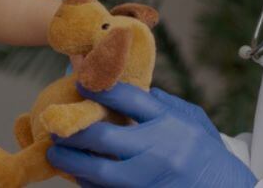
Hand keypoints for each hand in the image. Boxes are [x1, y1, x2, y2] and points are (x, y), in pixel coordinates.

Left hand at [46, 85, 257, 187]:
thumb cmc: (207, 154)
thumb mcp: (192, 121)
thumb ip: (162, 104)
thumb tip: (126, 89)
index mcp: (170, 123)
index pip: (128, 98)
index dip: (98, 89)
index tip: (80, 85)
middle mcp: (158, 150)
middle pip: (103, 136)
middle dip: (73, 131)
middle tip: (55, 127)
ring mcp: (149, 179)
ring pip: (98, 171)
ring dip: (71, 163)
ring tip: (56, 155)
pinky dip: (89, 185)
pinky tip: (79, 178)